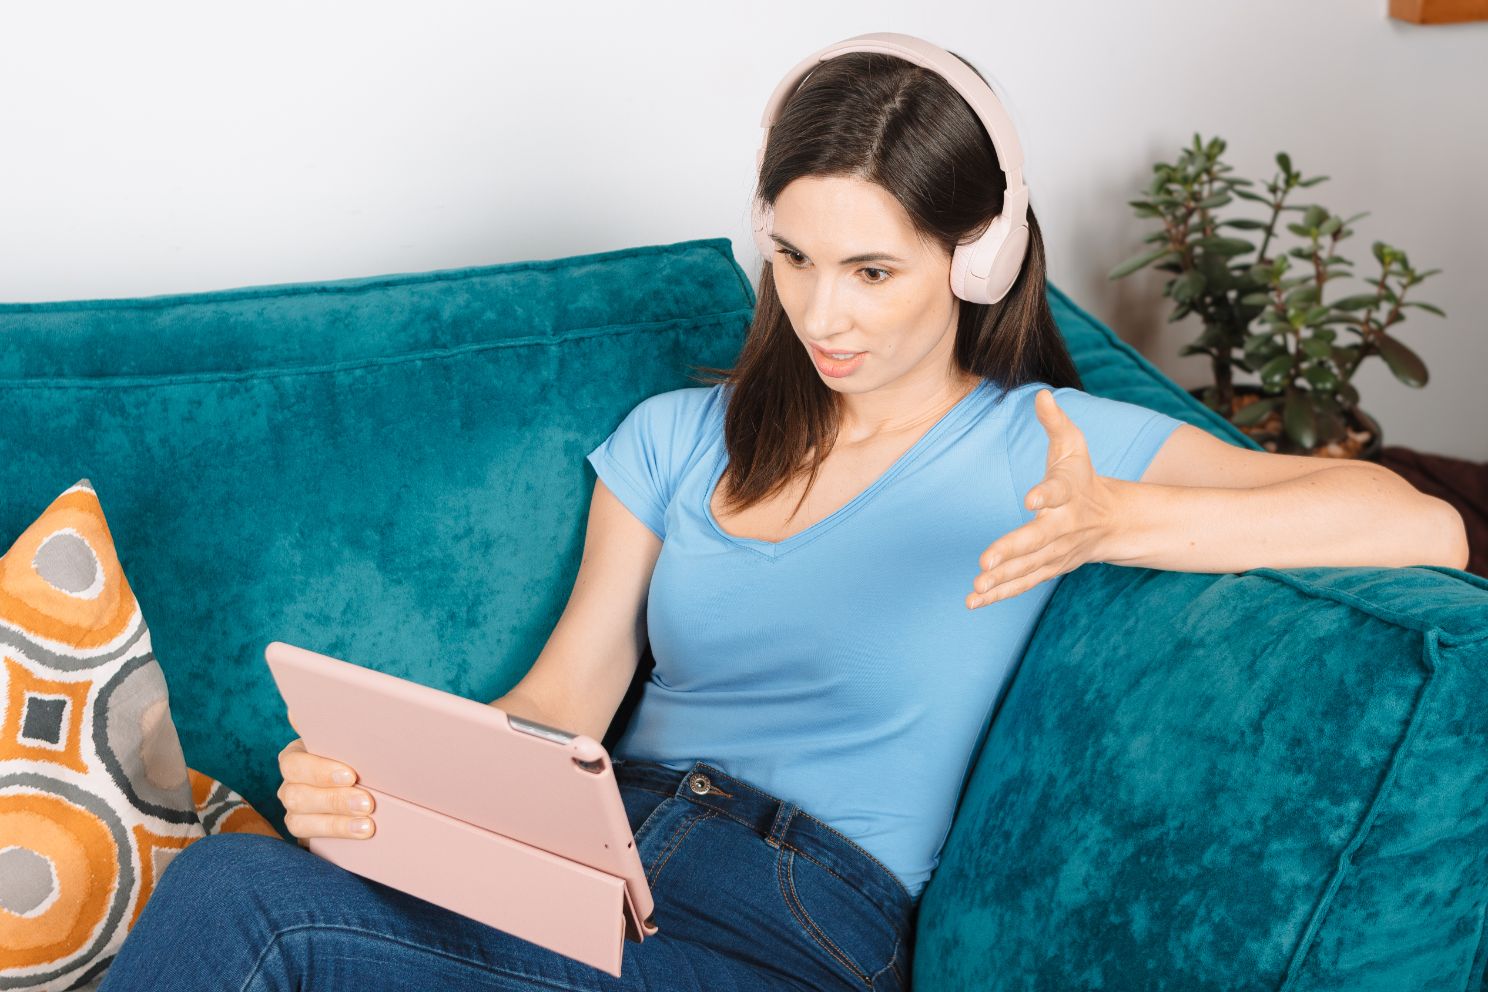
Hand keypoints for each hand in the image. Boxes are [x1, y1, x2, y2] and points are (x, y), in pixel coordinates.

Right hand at [277, 708, 375, 843]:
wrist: (365, 782)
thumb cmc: (357, 754)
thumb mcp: (351, 740)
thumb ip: (337, 727)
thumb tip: (307, 712)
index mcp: (299, 752)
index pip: (296, 762)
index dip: (321, 771)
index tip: (351, 776)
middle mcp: (291, 779)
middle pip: (296, 792)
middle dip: (334, 799)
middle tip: (367, 802)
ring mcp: (293, 804)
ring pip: (298, 816)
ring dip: (337, 820)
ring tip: (367, 822)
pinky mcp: (302, 825)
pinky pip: (306, 833)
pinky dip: (336, 832)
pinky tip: (360, 830)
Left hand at [966, 389, 1118, 608]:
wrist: (1113, 522)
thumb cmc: (1083, 478)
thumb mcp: (1074, 447)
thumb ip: (1056, 422)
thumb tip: (1040, 394)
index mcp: (1069, 493)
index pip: (1058, 491)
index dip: (1045, 493)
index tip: (1031, 499)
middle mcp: (1063, 526)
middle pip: (1037, 540)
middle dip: (1012, 551)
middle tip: (986, 562)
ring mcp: (1057, 552)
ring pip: (1028, 568)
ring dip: (1002, 581)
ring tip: (976, 588)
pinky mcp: (1048, 568)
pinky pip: (1023, 583)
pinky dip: (999, 594)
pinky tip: (973, 601)